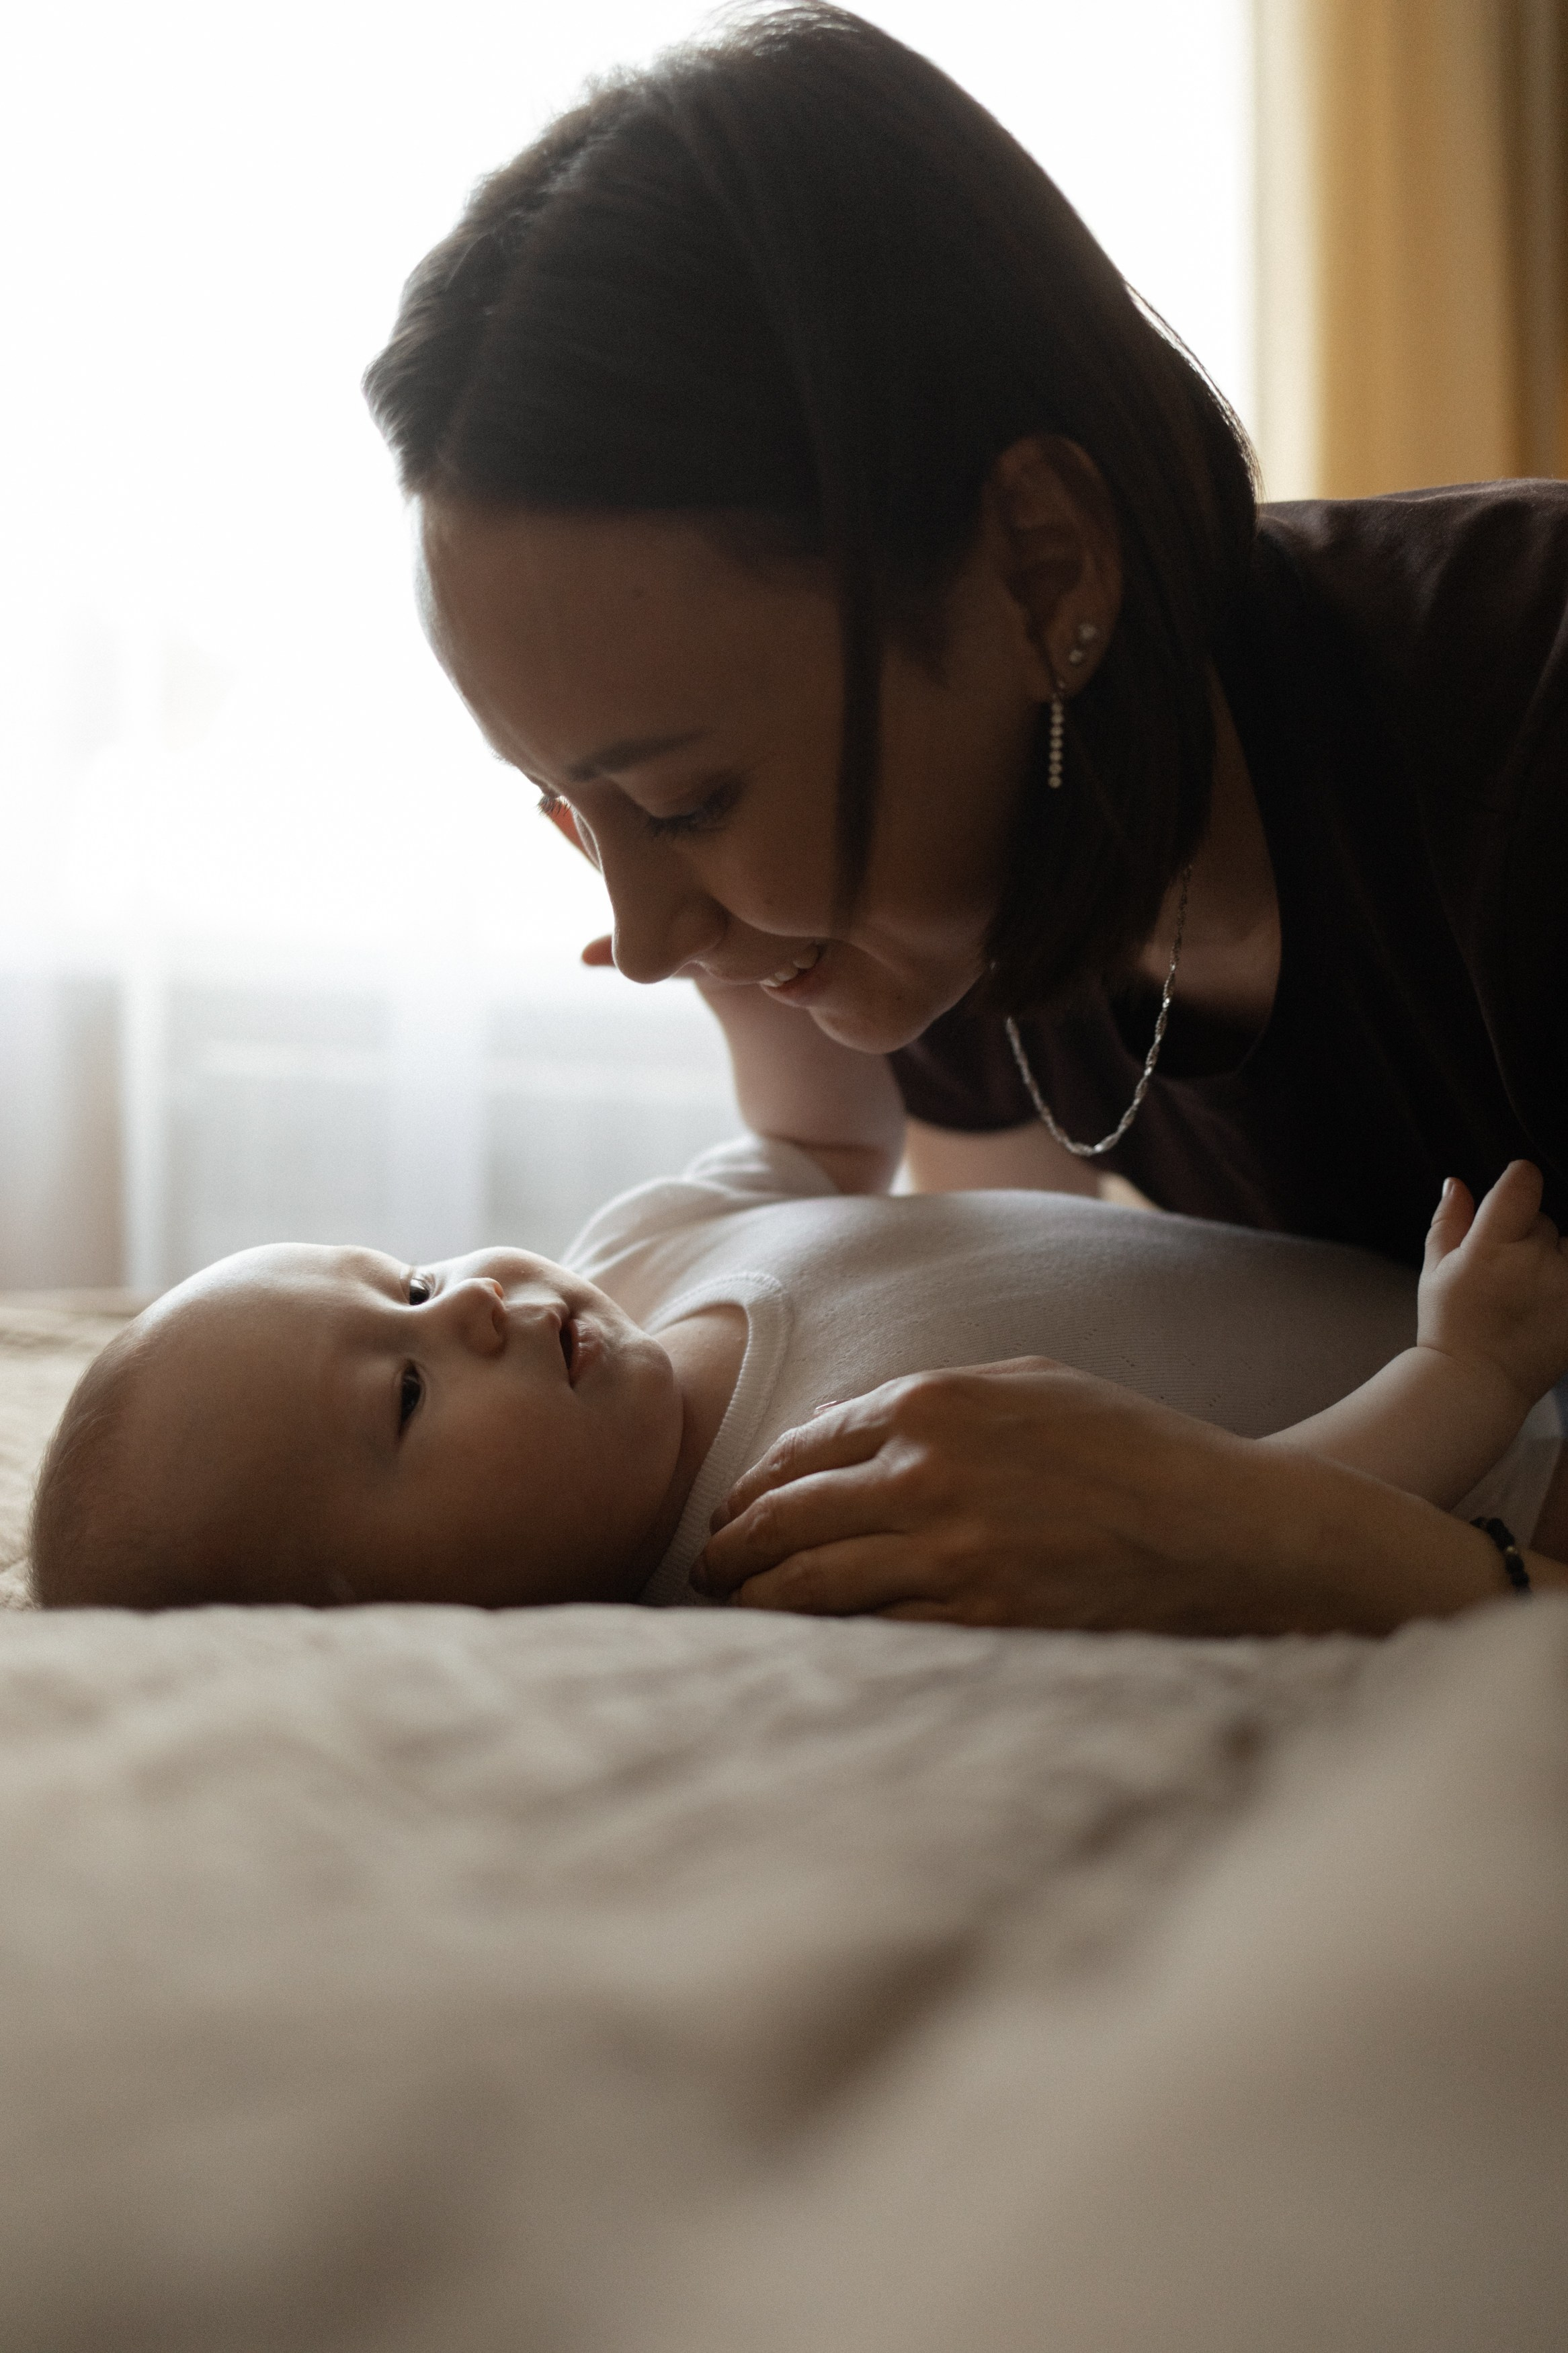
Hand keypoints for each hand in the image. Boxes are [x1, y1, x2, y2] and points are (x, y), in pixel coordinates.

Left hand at [695, 1359, 1310, 1632]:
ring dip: (758, 1601)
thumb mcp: (1031, 1382)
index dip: (755, 1485)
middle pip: (788, 1518)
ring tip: (734, 1611)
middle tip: (707, 1570)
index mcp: (936, 1403)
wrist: (1227, 1528)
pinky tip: (803, 1649)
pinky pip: (874, 1635)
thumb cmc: (1133, 1445)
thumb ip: (936, 1398)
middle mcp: (929, 1474)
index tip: (733, 1511)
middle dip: (733, 1549)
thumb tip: (847, 1431)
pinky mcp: (983, 1622)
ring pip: (813, 1584)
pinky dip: (827, 1641)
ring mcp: (954, 1554)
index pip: (804, 1447)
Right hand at [1418, 1162, 1567, 1416]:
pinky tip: (1542, 1306)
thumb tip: (1456, 1183)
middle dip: (1526, 1237)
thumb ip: (1448, 1221)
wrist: (1477, 1384)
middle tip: (1503, 1273)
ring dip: (1553, 1261)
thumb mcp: (1434, 1271)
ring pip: (1567, 1247)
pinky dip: (1560, 1284)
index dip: (1517, 1182)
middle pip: (1544, 1220)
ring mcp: (1566, 1288)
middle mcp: (1535, 1263)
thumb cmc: (1451, 1329)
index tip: (1512, 1195)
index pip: (1523, 1183)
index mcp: (1491, 1248)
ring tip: (1526, 1294)